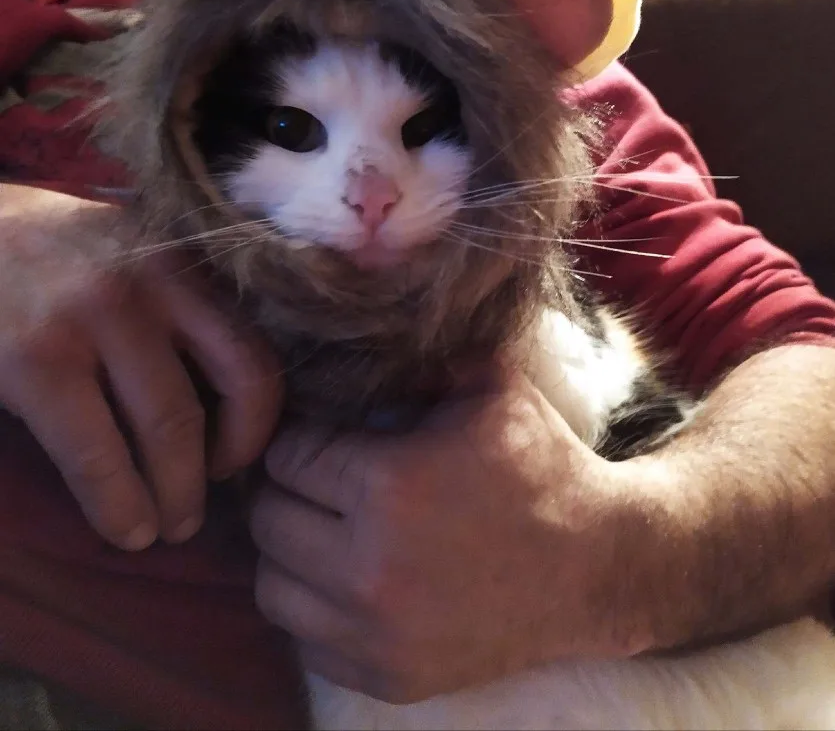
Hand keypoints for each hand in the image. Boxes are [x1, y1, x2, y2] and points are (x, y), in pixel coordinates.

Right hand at [0, 184, 282, 550]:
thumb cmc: (57, 260)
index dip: (255, 426)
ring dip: (172, 496)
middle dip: (209, 473)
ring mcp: (94, 316)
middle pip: (217, 394)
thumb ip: (181, 317)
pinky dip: (116, 502)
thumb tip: (225, 413)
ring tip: (162, 530)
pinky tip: (122, 528)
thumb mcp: (134, 264)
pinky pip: (94, 452)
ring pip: (166, 427)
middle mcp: (153, 282)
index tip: (234, 461)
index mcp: (185, 265)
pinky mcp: (36, 358)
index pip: (252, 356)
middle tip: (194, 514)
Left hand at [250, 363, 657, 702]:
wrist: (597, 567)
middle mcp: (368, 566)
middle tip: (320, 483)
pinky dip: (316, 610)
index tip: (323, 440)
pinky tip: (350, 581)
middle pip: (269, 520)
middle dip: (289, 492)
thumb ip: (417, 360)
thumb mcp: (488, 385)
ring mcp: (376, 633)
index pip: (288, 457)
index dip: (303, 440)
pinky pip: (307, 641)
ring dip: (291, 553)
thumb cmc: (541, 467)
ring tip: (326, 532)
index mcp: (388, 485)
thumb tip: (353, 348)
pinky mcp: (389, 678)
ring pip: (273, 587)